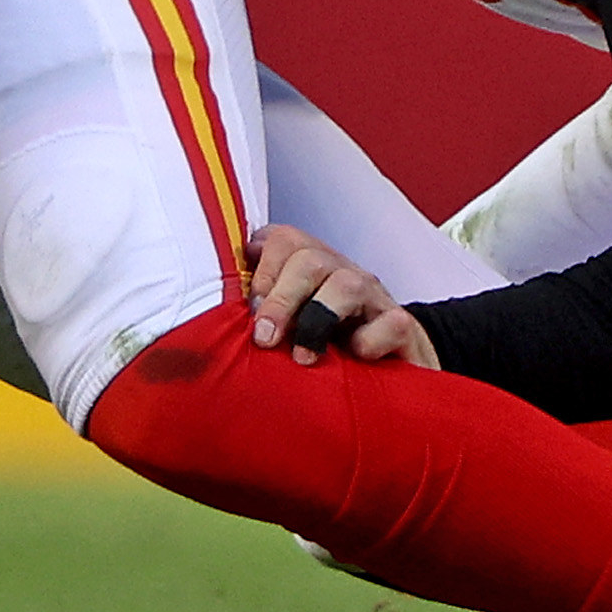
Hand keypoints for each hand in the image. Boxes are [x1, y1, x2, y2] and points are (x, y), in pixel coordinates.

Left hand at [245, 222, 440, 369]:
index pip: (282, 240)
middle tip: (265, 338)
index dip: (261, 266)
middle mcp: (341, 275)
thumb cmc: (330, 350)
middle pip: (309, 259)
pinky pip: (391, 322)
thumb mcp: (290, 330)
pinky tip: (357, 357)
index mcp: (310, 270)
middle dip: (280, 298)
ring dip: (317, 318)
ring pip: (346, 284)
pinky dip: (370, 340)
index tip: (246, 306)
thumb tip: (208, 332)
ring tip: (302, 356)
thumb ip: (258, 320)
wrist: (395, 371)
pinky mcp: (403, 328)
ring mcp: (375, 299)